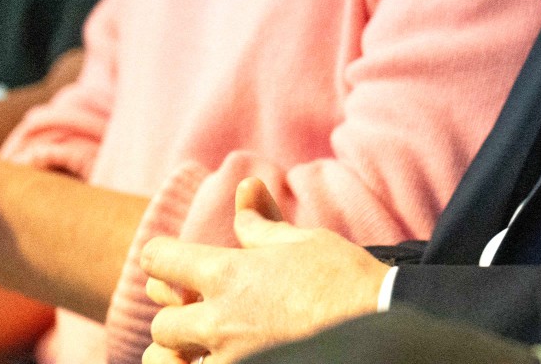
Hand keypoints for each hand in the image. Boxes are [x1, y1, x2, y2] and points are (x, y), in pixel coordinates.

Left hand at [140, 178, 386, 363]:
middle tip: (199, 314)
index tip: (168, 264)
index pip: (161, 260)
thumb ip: (262, 225)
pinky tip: (224, 358)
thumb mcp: (304, 241)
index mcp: (229, 273)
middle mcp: (219, 319)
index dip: (161, 258)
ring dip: (179, 355)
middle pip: (161, 323)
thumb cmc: (345, 278)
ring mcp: (230, 356)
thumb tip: (244, 193)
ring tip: (199, 350)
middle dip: (176, 317)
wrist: (379, 323)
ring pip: (168, 362)